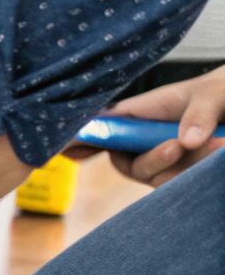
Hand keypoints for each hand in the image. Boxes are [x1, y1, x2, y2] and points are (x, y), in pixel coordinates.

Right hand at [75, 65, 224, 186]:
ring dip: (185, 165)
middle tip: (176, 147)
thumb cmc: (222, 91)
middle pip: (127, 164)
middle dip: (151, 160)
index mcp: (140, 113)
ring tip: (220, 142)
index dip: (81, 140)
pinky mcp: (182, 173)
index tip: (66, 150)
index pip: (101, 127)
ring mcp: (163, 158)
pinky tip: (219, 150)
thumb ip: (198, 115)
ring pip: (156, 176)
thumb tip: (184, 141)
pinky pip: (179, 183)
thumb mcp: (212, 95)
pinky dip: (199, 171)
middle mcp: (144, 139)